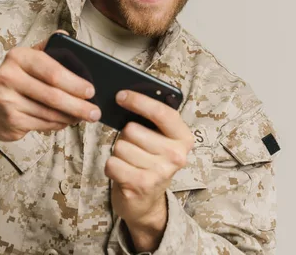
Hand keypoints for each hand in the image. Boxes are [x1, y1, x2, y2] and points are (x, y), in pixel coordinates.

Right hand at [0, 30, 100, 154]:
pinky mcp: (10, 121)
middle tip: (95, 112)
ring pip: (50, 113)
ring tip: (85, 116)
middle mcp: (8, 77)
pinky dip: (59, 124)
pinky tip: (67, 121)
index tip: (91, 90)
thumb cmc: (16, 79)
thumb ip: (48, 48)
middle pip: (53, 95)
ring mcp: (7, 101)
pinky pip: (43, 124)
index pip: (52, 71)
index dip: (75, 82)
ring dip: (71, 117)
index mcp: (18, 57)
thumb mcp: (28, 59)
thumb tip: (66, 35)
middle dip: (78, 105)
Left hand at [105, 90, 193, 251]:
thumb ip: (151, 119)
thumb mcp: (160, 139)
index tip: (121, 95)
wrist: (147, 201)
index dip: (139, 101)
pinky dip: (112, 166)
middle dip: (125, 136)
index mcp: (184, 138)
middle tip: (134, 146)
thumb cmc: (151, 161)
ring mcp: (160, 172)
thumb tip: (125, 96)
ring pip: (120, 146)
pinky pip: (112, 163)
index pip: (161, 112)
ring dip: (119, 152)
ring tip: (130, 161)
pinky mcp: (141, 185)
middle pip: (132, 130)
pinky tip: (123, 172)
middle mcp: (176, 156)